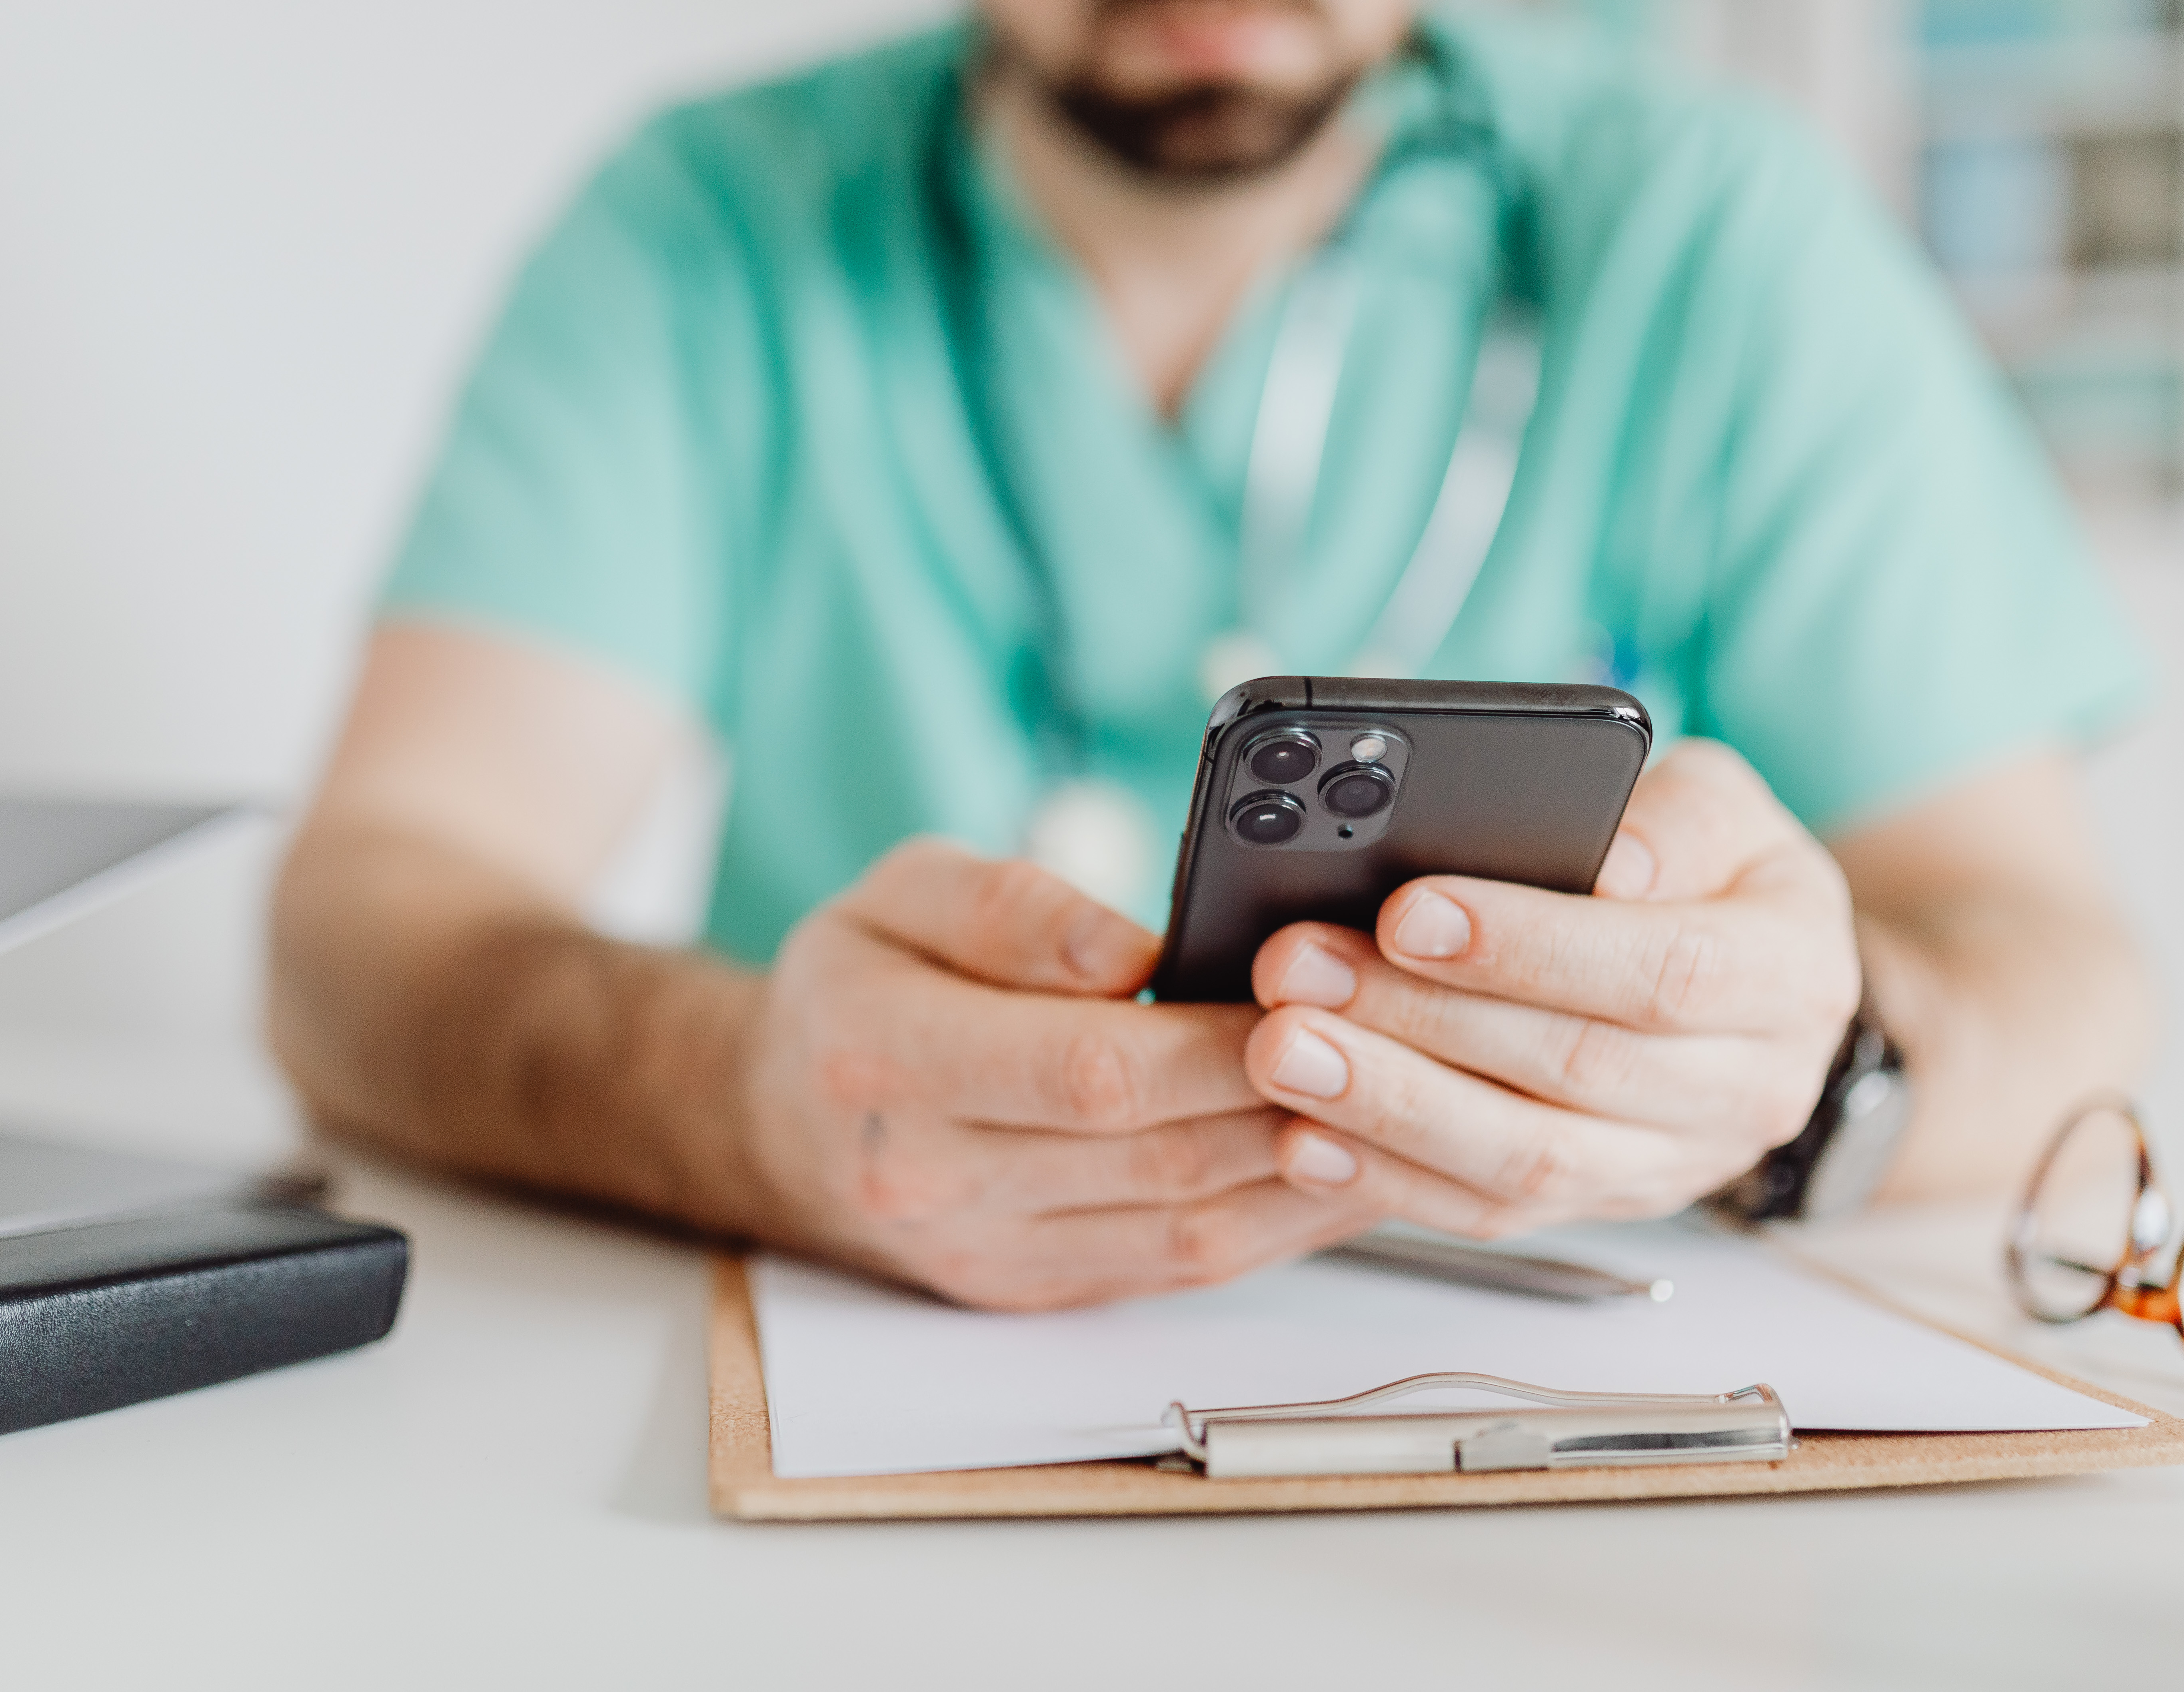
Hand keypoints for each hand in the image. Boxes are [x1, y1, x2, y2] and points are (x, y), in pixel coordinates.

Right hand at [733, 838, 1383, 1308]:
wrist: (784, 1120)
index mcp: (888, 1059)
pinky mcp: (1040, 1291)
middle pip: (1157, 1155)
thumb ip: (1010, 905)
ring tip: (1399, 1104)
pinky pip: (1184, 1265)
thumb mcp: (897, 891)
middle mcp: (932, 1178)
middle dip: (1287, 1099)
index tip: (1307, 990)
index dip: (1212, 1040)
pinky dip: (1278, 1221)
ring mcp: (989, 1255)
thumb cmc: (856, 986)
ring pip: (1190, 1231)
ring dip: (1306, 1174)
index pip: (1085, 1068)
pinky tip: (1342, 1163)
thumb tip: (1132, 946)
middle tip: (1392, 1039)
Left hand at [1240, 740, 1859, 1234]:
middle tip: (1296, 971)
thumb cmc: (1712, 873)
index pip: (1660, 971)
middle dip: (1419, 1021)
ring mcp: (1673, 1164)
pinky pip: (1492, 1212)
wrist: (1757, 989)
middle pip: (1572, 1071)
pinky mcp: (1601, 1207)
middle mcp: (1748, 1088)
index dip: (1530, 947)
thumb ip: (1671, 820)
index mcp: (1790, 975)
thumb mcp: (1722, 808)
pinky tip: (1305, 1141)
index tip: (1406, 912)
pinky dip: (1390, 1181)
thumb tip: (1608, 862)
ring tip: (1280, 1052)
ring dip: (1388, 1109)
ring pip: (1526, 1162)